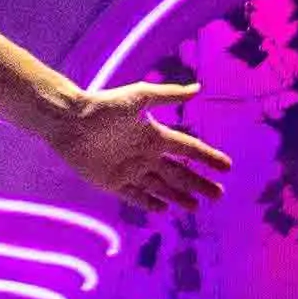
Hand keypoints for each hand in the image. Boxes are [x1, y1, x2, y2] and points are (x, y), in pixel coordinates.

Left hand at [44, 75, 228, 220]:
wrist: (70, 121)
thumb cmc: (104, 106)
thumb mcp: (139, 97)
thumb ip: (169, 95)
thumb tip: (198, 88)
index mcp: (155, 135)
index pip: (189, 149)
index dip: (208, 158)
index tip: (227, 167)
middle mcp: (146, 154)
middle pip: (179, 173)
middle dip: (199, 184)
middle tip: (218, 195)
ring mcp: (131, 170)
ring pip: (161, 187)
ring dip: (178, 196)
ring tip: (196, 206)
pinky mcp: (113, 182)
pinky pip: (135, 196)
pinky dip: (149, 203)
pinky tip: (163, 210)